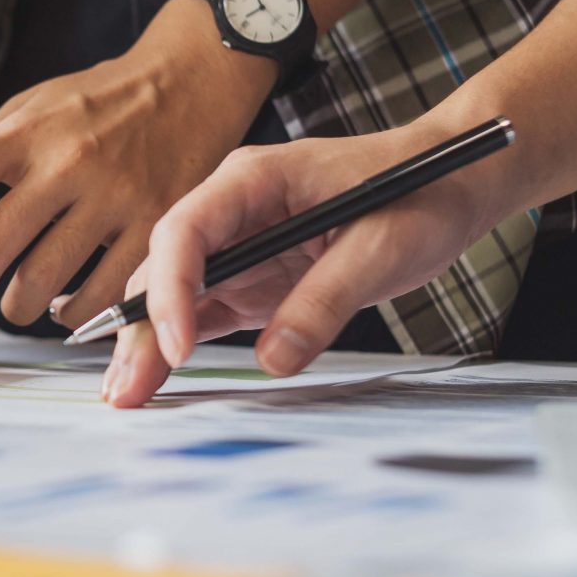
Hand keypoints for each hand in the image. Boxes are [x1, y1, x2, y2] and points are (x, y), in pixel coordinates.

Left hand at [0, 0, 272, 332]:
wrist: (191, 80)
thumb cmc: (99, 101)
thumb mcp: (35, 106)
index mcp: (24, 133)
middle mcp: (63, 164)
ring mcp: (111, 197)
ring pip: (41, 280)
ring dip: (15, 308)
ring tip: (11, 307)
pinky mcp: (154, 226)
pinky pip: (98, 293)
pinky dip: (71, 314)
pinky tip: (63, 310)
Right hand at [101, 122, 501, 407]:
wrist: (453, 183)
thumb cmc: (422, 191)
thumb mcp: (382, 248)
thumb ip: (325, 301)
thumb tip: (275, 360)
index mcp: (253, 180)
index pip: (187, 230)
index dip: (172, 288)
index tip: (179, 345)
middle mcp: (232, 211)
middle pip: (166, 267)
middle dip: (140, 328)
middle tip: (124, 390)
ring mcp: (238, 247)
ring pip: (175, 296)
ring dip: (149, 344)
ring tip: (125, 396)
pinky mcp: (253, 280)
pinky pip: (204, 314)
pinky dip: (179, 347)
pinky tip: (156, 380)